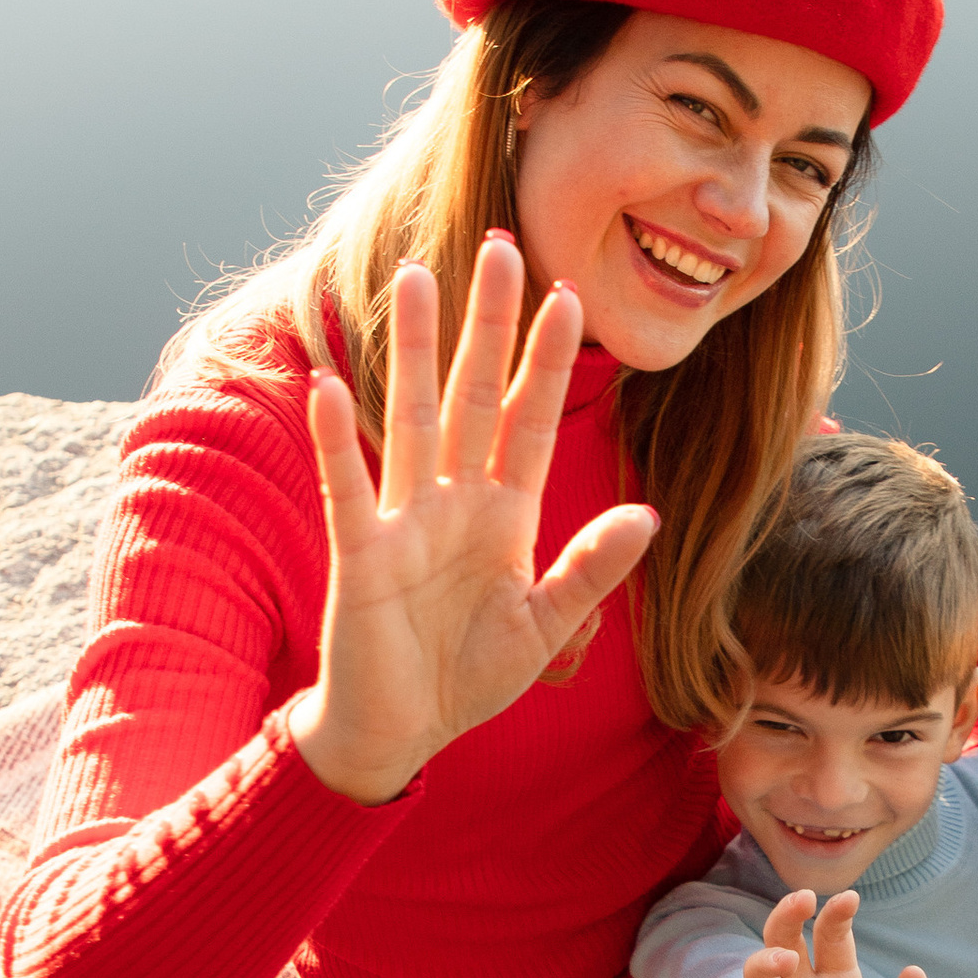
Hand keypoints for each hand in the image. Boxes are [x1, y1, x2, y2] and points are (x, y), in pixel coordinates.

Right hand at [288, 240, 658, 803]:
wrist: (404, 729)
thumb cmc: (470, 675)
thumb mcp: (545, 626)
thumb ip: (591, 571)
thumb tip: (648, 515)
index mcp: (505, 514)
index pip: (531, 420)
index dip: (547, 362)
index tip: (569, 297)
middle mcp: (455, 501)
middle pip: (474, 395)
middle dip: (487, 325)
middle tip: (501, 248)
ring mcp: (404, 520)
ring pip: (413, 418)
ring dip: (416, 352)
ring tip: (416, 278)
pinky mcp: (361, 554)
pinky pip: (349, 486)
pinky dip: (338, 440)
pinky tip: (330, 384)